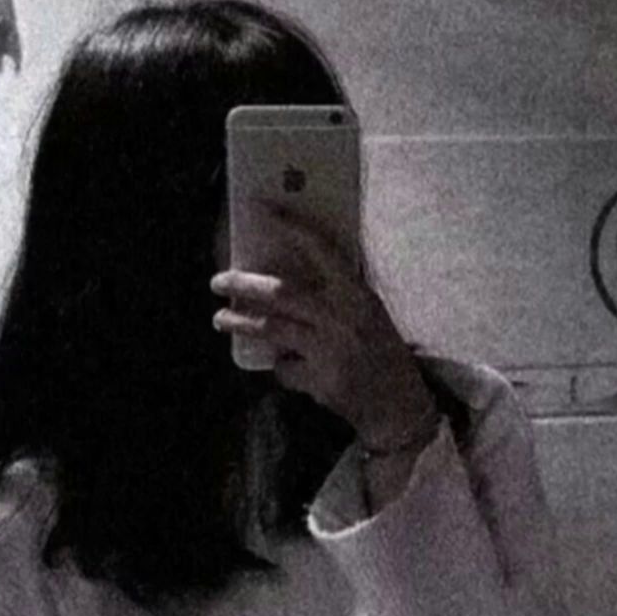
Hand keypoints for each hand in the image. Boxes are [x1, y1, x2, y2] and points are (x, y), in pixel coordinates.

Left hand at [210, 201, 436, 445]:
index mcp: (357, 295)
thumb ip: (339, 295)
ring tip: (219, 319)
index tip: (264, 211)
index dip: (292, 229)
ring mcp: (330, 350)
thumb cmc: (383, 353)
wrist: (398, 405)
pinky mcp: (320, 381)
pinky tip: (289, 367)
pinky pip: (285, 368)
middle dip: (244, 285)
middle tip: (218, 280)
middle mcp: (342, 317)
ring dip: (241, 324)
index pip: (322, 251)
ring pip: (273, 329)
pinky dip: (282, 366)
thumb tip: (296, 271)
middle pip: (282, 293)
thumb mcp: (369, 314)